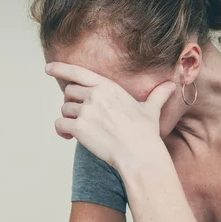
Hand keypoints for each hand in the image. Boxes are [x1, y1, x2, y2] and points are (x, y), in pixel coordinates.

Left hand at [46, 62, 175, 168]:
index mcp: (108, 86)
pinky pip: (60, 125)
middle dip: (72, 103)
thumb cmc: (145, 133)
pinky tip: (68, 138)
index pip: (79, 72)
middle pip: (69, 93)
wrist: (139, 153)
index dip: (61, 68)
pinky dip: (61, 131)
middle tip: (82, 116)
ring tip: (81, 130)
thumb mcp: (151, 110)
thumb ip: (158, 95)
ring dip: (69, 119)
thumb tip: (172, 86)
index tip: (48, 68)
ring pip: (64, 110)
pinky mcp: (79, 128)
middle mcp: (94, 95)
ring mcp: (86, 111)